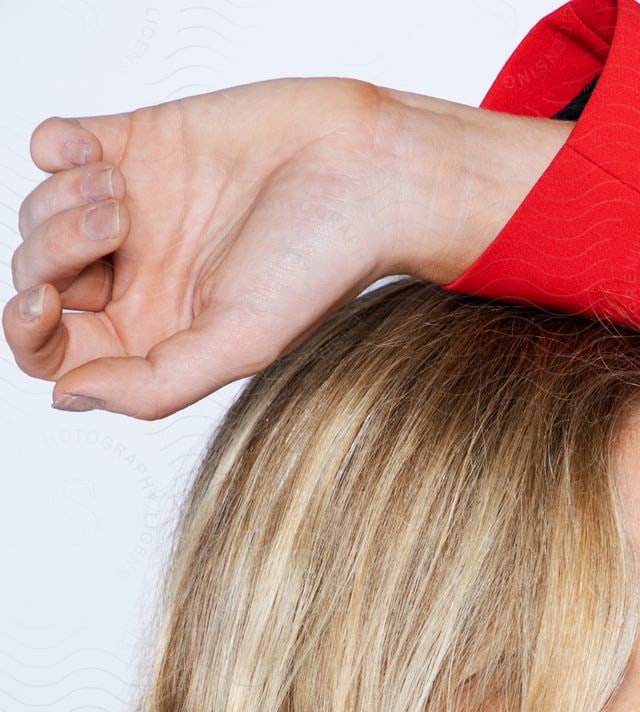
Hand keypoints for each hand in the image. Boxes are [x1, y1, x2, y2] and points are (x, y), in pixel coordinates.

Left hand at [5, 78, 450, 420]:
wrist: (362, 168)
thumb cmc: (321, 263)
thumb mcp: (240, 343)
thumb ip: (153, 384)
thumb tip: (68, 397)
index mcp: (157, 337)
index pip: (57, 352)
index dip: (30, 333)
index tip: (43, 303)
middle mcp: (137, 279)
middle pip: (38, 279)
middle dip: (52, 253)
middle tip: (116, 228)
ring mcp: (131, 210)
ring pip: (38, 210)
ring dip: (63, 199)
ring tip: (125, 194)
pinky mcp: (133, 142)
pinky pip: (51, 145)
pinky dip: (58, 150)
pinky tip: (101, 155)